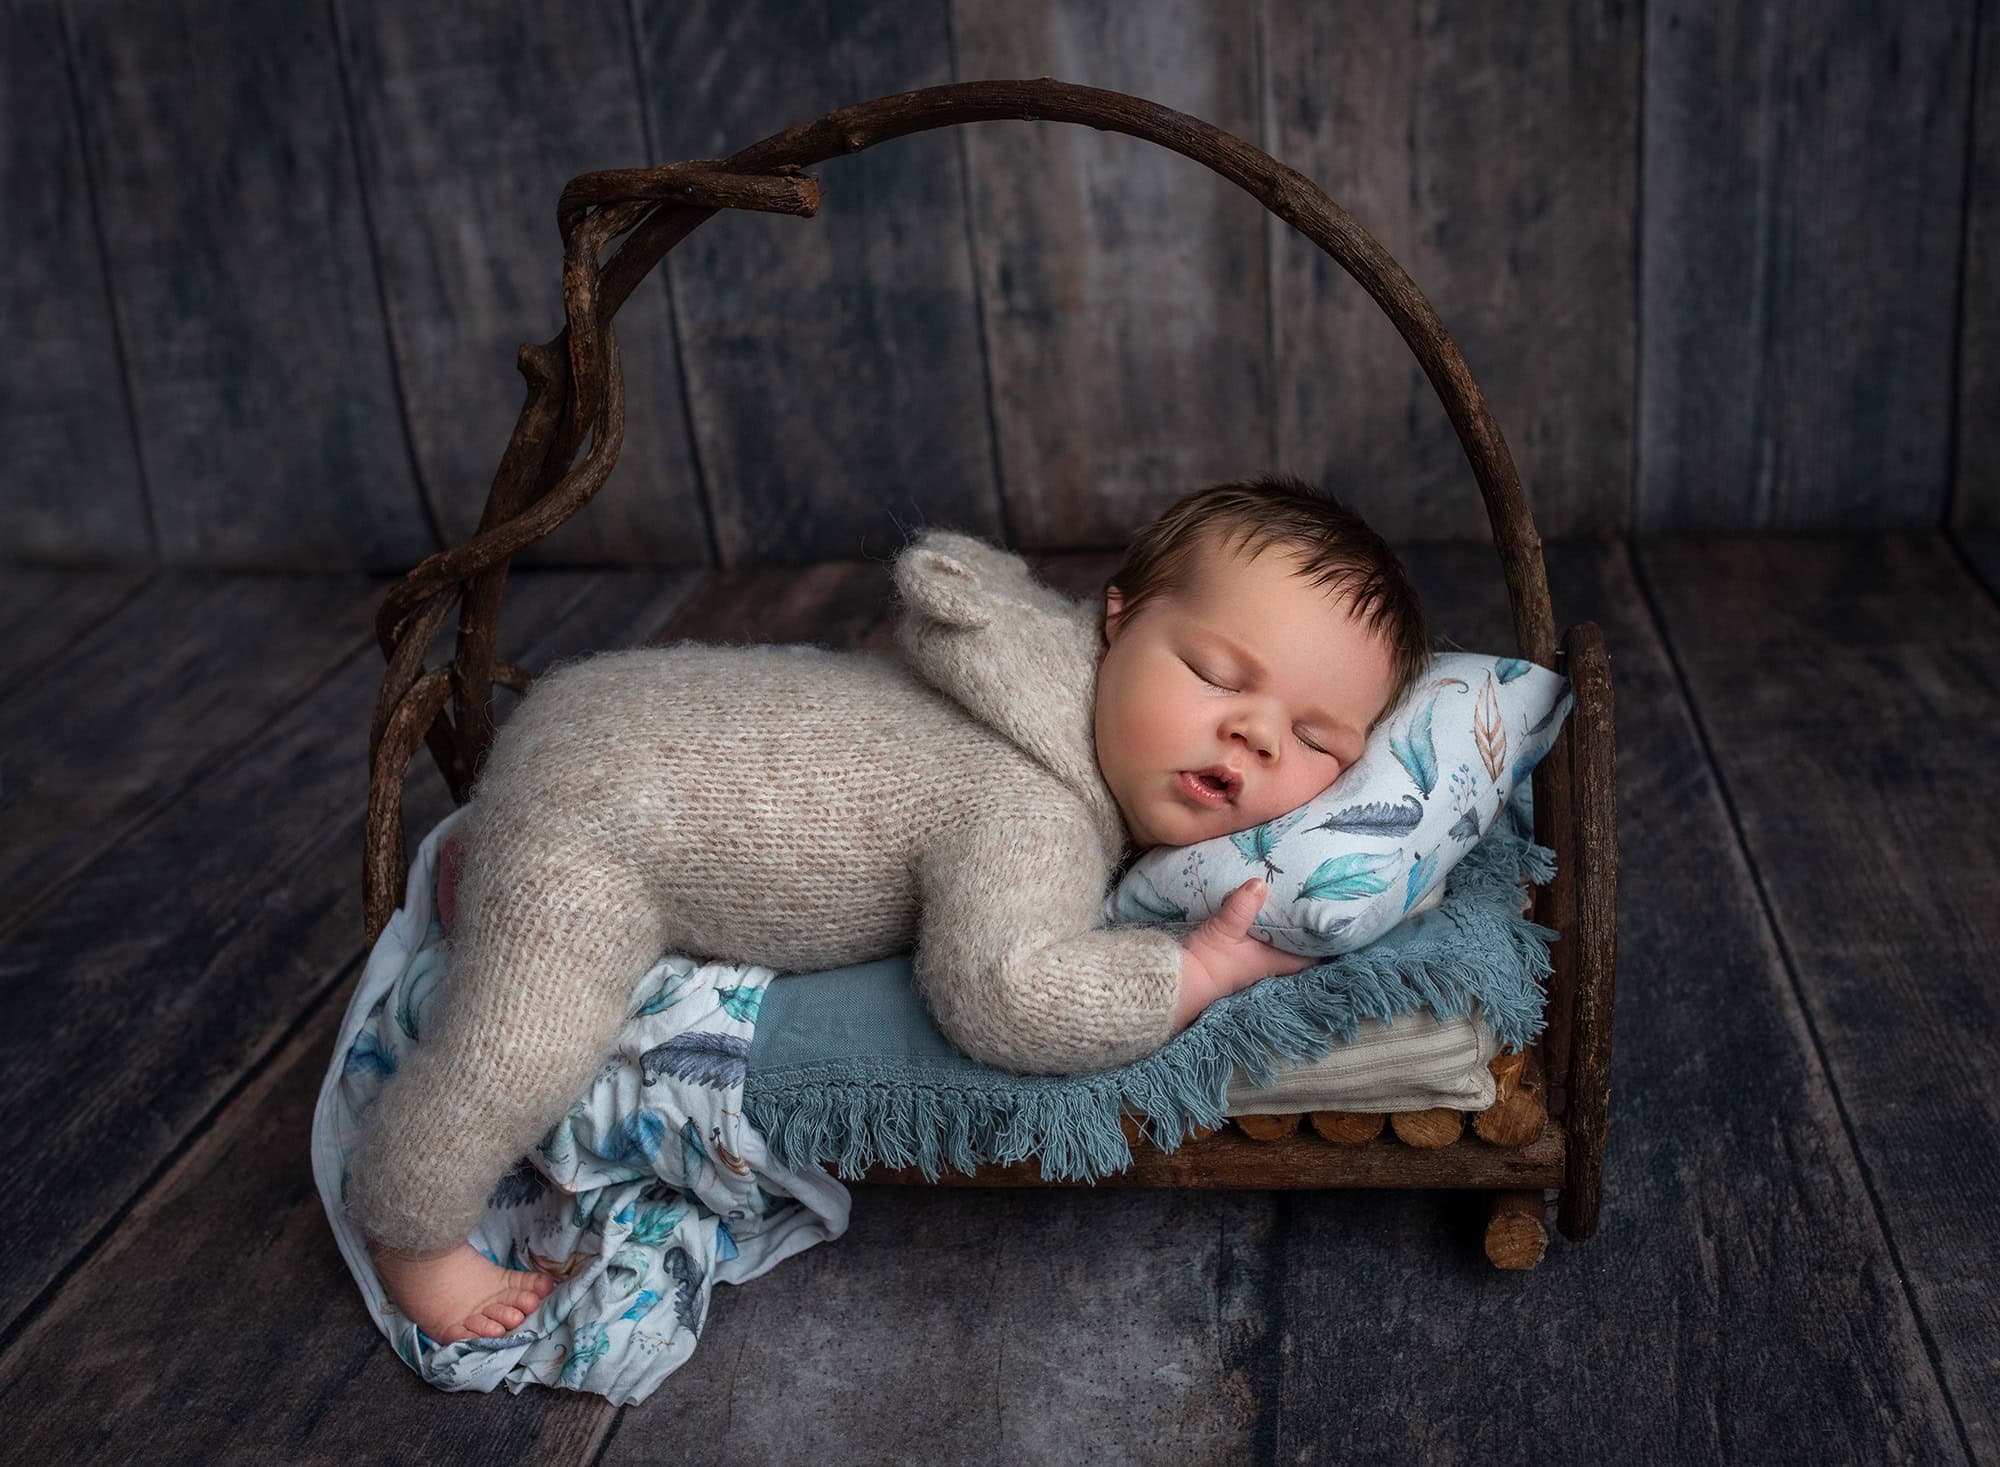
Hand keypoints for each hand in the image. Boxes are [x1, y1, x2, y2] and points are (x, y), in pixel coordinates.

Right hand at [1172, 879, 1316, 1029]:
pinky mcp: (1234, 955)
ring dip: (1285, 929)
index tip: (1340, 926)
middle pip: (1296, 948)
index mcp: (1273, 961)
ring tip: (1295, 902)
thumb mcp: (1224, 931)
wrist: (1176, 980)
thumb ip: (1241, 907)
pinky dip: (1264, 927)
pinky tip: (1262, 911)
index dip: (1328, 944)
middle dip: (1307, 931)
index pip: (1311, 956)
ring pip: (1277, 943)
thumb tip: (1260, 883)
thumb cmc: (1206, 962)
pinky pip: (1258, 939)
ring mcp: (1250, 961)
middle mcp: (1267, 964)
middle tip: (1319, 905)